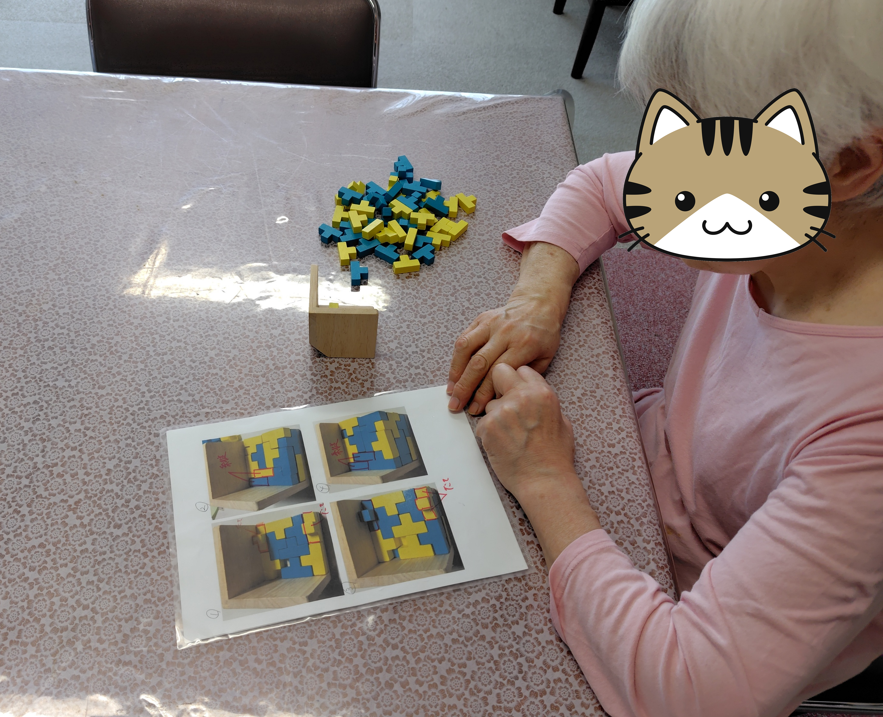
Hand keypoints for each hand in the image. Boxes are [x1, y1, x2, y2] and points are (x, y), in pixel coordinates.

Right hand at [447, 241, 579, 415]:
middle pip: (479, 363)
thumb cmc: (544, 334)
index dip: (484, 394)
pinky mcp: (481, 319)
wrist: (538, 303)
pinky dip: (456, 358)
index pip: (498, 373)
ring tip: (451, 391)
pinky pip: (464, 339)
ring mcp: (491, 324)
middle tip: (456, 405)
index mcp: (523, 344)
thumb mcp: (546, 357)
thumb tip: (504, 396)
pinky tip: (453, 374)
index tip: (476, 409)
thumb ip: (526, 376)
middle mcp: (505, 333)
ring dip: (456, 373)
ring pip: (466, 350)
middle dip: (465, 388)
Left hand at [476, 363, 601, 564]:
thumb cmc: (555, 456)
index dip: (518, 382)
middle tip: (505, 406)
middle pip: (498, 372)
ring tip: (509, 437)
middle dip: (499, 385)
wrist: (544, 481)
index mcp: (542, 392)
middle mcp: (521, 397)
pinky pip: (481, 423)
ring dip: (494, 416)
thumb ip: (544, 402)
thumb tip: (533, 394)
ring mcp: (502, 411)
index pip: (521, 369)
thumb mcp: (562, 421)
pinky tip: (502, 446)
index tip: (517, 393)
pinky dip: (488, 434)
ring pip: (489, 403)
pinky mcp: (487, 427)